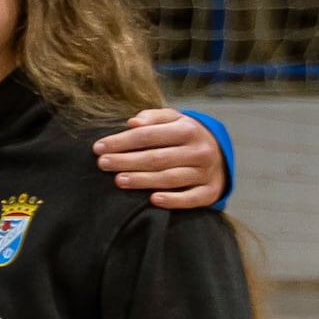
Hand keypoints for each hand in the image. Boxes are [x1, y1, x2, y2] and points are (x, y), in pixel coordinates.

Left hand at [97, 104, 226, 208]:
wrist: (219, 155)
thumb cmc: (184, 136)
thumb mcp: (174, 120)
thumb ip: (153, 118)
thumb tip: (132, 122)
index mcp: (188, 129)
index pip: (149, 135)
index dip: (122, 141)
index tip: (98, 147)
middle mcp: (200, 151)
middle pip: (157, 158)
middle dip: (127, 161)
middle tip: (103, 164)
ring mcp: (206, 172)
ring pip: (170, 178)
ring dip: (143, 180)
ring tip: (119, 181)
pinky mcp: (210, 192)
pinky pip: (191, 198)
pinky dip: (173, 200)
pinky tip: (152, 199)